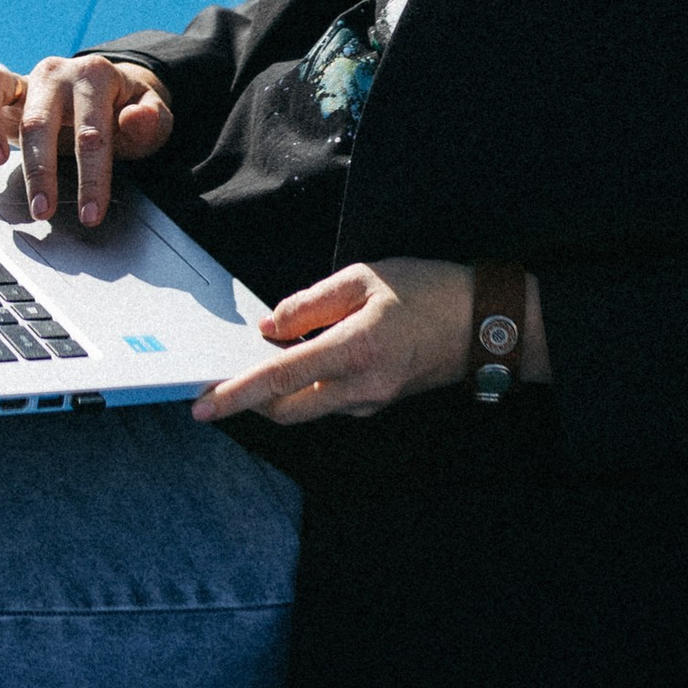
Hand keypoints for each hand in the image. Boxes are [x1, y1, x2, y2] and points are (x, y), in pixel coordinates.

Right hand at [0, 54, 172, 229]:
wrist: (104, 87)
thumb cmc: (124, 111)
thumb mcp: (151, 116)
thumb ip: (150, 120)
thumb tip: (136, 118)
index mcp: (95, 78)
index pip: (91, 135)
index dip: (90, 179)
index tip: (88, 214)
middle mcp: (55, 73)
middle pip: (39, 120)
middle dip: (39, 170)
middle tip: (42, 210)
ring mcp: (24, 76)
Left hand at [193, 258, 474, 428]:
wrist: (485, 323)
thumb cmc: (428, 291)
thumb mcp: (364, 278)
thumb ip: (310, 304)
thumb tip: (269, 328)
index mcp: (354, 350)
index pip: (280, 379)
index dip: (237, 393)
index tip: (203, 404)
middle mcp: (360, 388)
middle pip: (287, 409)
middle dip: (250, 399)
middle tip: (223, 376)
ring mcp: (371, 401)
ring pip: (308, 408)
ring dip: (279, 392)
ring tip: (261, 359)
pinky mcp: (379, 403)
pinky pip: (330, 400)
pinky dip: (307, 386)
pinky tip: (302, 358)